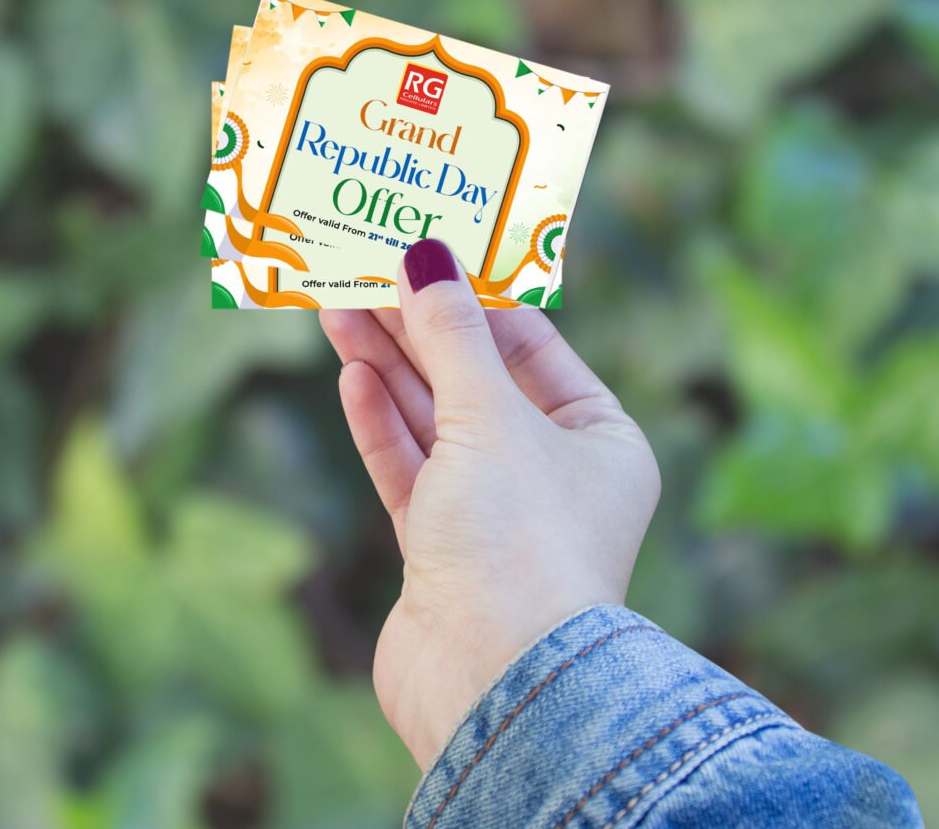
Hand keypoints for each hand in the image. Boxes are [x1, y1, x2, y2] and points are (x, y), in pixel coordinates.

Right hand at [319, 239, 659, 769]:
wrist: (492, 685)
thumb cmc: (520, 537)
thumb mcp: (489, 416)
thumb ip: (453, 336)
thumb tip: (427, 255)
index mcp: (600, 438)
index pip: (534, 345)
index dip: (479, 297)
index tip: (429, 253)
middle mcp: (553, 473)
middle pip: (476, 380)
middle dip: (420, 328)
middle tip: (364, 271)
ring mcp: (496, 513)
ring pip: (435, 422)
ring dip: (388, 367)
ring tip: (339, 308)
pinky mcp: (444, 550)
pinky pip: (411, 470)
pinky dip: (382, 423)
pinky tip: (352, 375)